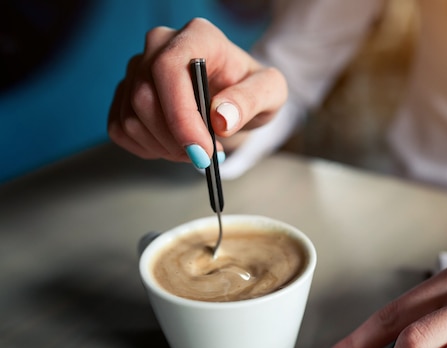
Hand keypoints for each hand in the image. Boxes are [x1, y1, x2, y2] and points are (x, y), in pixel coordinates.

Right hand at [107, 18, 286, 167]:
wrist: (237, 96)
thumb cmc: (252, 90)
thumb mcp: (270, 92)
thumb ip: (250, 101)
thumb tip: (221, 118)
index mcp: (197, 36)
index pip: (168, 68)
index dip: (181, 115)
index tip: (202, 149)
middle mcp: (160, 46)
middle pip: (144, 97)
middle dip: (175, 139)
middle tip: (206, 156)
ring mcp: (138, 68)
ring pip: (131, 118)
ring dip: (164, 147)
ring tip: (196, 150)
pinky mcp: (127, 93)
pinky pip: (121, 129)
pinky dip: (148, 148)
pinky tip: (175, 146)